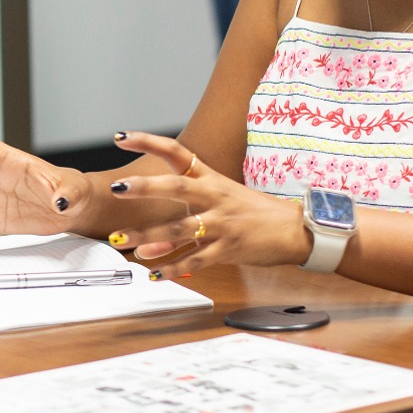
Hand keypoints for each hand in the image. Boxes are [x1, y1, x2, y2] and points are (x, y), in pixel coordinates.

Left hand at [104, 133, 312, 266]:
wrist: (295, 230)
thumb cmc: (252, 214)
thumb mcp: (216, 210)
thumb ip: (178, 228)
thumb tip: (145, 247)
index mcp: (211, 179)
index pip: (177, 153)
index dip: (149, 142)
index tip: (121, 137)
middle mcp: (214, 197)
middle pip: (177, 186)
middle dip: (146, 187)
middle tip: (117, 188)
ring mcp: (222, 222)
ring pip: (180, 228)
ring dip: (147, 236)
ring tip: (121, 241)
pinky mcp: (229, 248)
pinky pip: (196, 259)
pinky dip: (174, 269)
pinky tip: (155, 275)